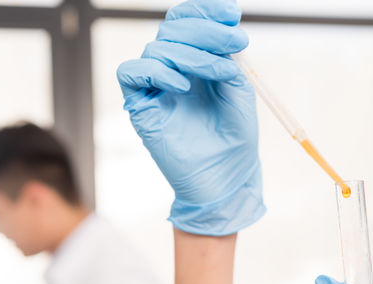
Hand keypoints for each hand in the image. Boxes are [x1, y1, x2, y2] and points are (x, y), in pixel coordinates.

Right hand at [116, 0, 264, 235]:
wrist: (226, 178)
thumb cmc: (235, 140)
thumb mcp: (240, 91)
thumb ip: (228, 58)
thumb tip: (224, 27)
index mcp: (196, 62)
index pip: (189, 21)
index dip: (206, 10)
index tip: (232, 12)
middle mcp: (173, 70)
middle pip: (172, 28)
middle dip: (206, 29)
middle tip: (236, 41)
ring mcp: (155, 87)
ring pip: (157, 48)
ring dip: (192, 54)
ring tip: (219, 73)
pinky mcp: (140, 106)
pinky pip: (132, 72)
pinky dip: (158, 71)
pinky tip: (183, 86)